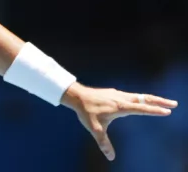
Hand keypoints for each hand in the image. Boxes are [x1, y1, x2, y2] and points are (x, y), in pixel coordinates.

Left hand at [61, 82, 177, 160]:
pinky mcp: (115, 93)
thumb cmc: (86, 112)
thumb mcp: (94, 129)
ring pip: (140, 96)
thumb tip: (110, 157)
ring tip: (164, 102)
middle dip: (160, 101)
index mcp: (120, 107)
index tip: (167, 112)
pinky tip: (143, 101)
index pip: (141, 108)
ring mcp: (119, 94)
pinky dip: (143, 98)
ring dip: (152, 99)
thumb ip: (103, 142)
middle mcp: (122, 99)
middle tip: (174, 104)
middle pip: (145, 99)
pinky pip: (133, 95)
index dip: (154, 110)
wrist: (76, 96)